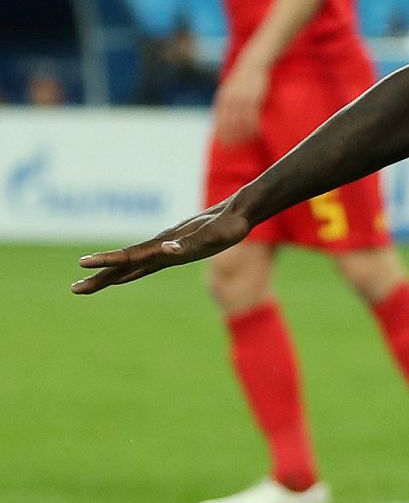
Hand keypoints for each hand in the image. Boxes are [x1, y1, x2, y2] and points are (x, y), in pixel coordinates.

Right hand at [72, 205, 250, 294]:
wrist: (239, 213)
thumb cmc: (228, 226)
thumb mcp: (212, 237)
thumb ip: (190, 244)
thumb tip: (166, 249)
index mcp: (165, 245)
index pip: (130, 256)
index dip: (107, 262)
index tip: (83, 264)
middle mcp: (162, 247)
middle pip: (125, 264)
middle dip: (100, 277)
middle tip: (75, 289)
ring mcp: (167, 249)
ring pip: (132, 265)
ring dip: (110, 275)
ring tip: (89, 285)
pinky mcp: (177, 251)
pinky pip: (147, 264)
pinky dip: (131, 272)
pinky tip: (123, 277)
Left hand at [214, 63, 268, 145]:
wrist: (254, 62)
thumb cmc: (244, 78)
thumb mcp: (231, 89)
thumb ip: (228, 102)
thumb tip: (226, 118)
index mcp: (223, 98)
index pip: (220, 121)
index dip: (223, 134)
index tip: (226, 144)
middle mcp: (230, 100)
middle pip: (229, 124)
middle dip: (232, 137)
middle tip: (236, 147)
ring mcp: (242, 99)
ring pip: (241, 122)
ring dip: (244, 134)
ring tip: (248, 142)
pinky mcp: (254, 98)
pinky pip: (253, 116)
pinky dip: (254, 126)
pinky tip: (257, 132)